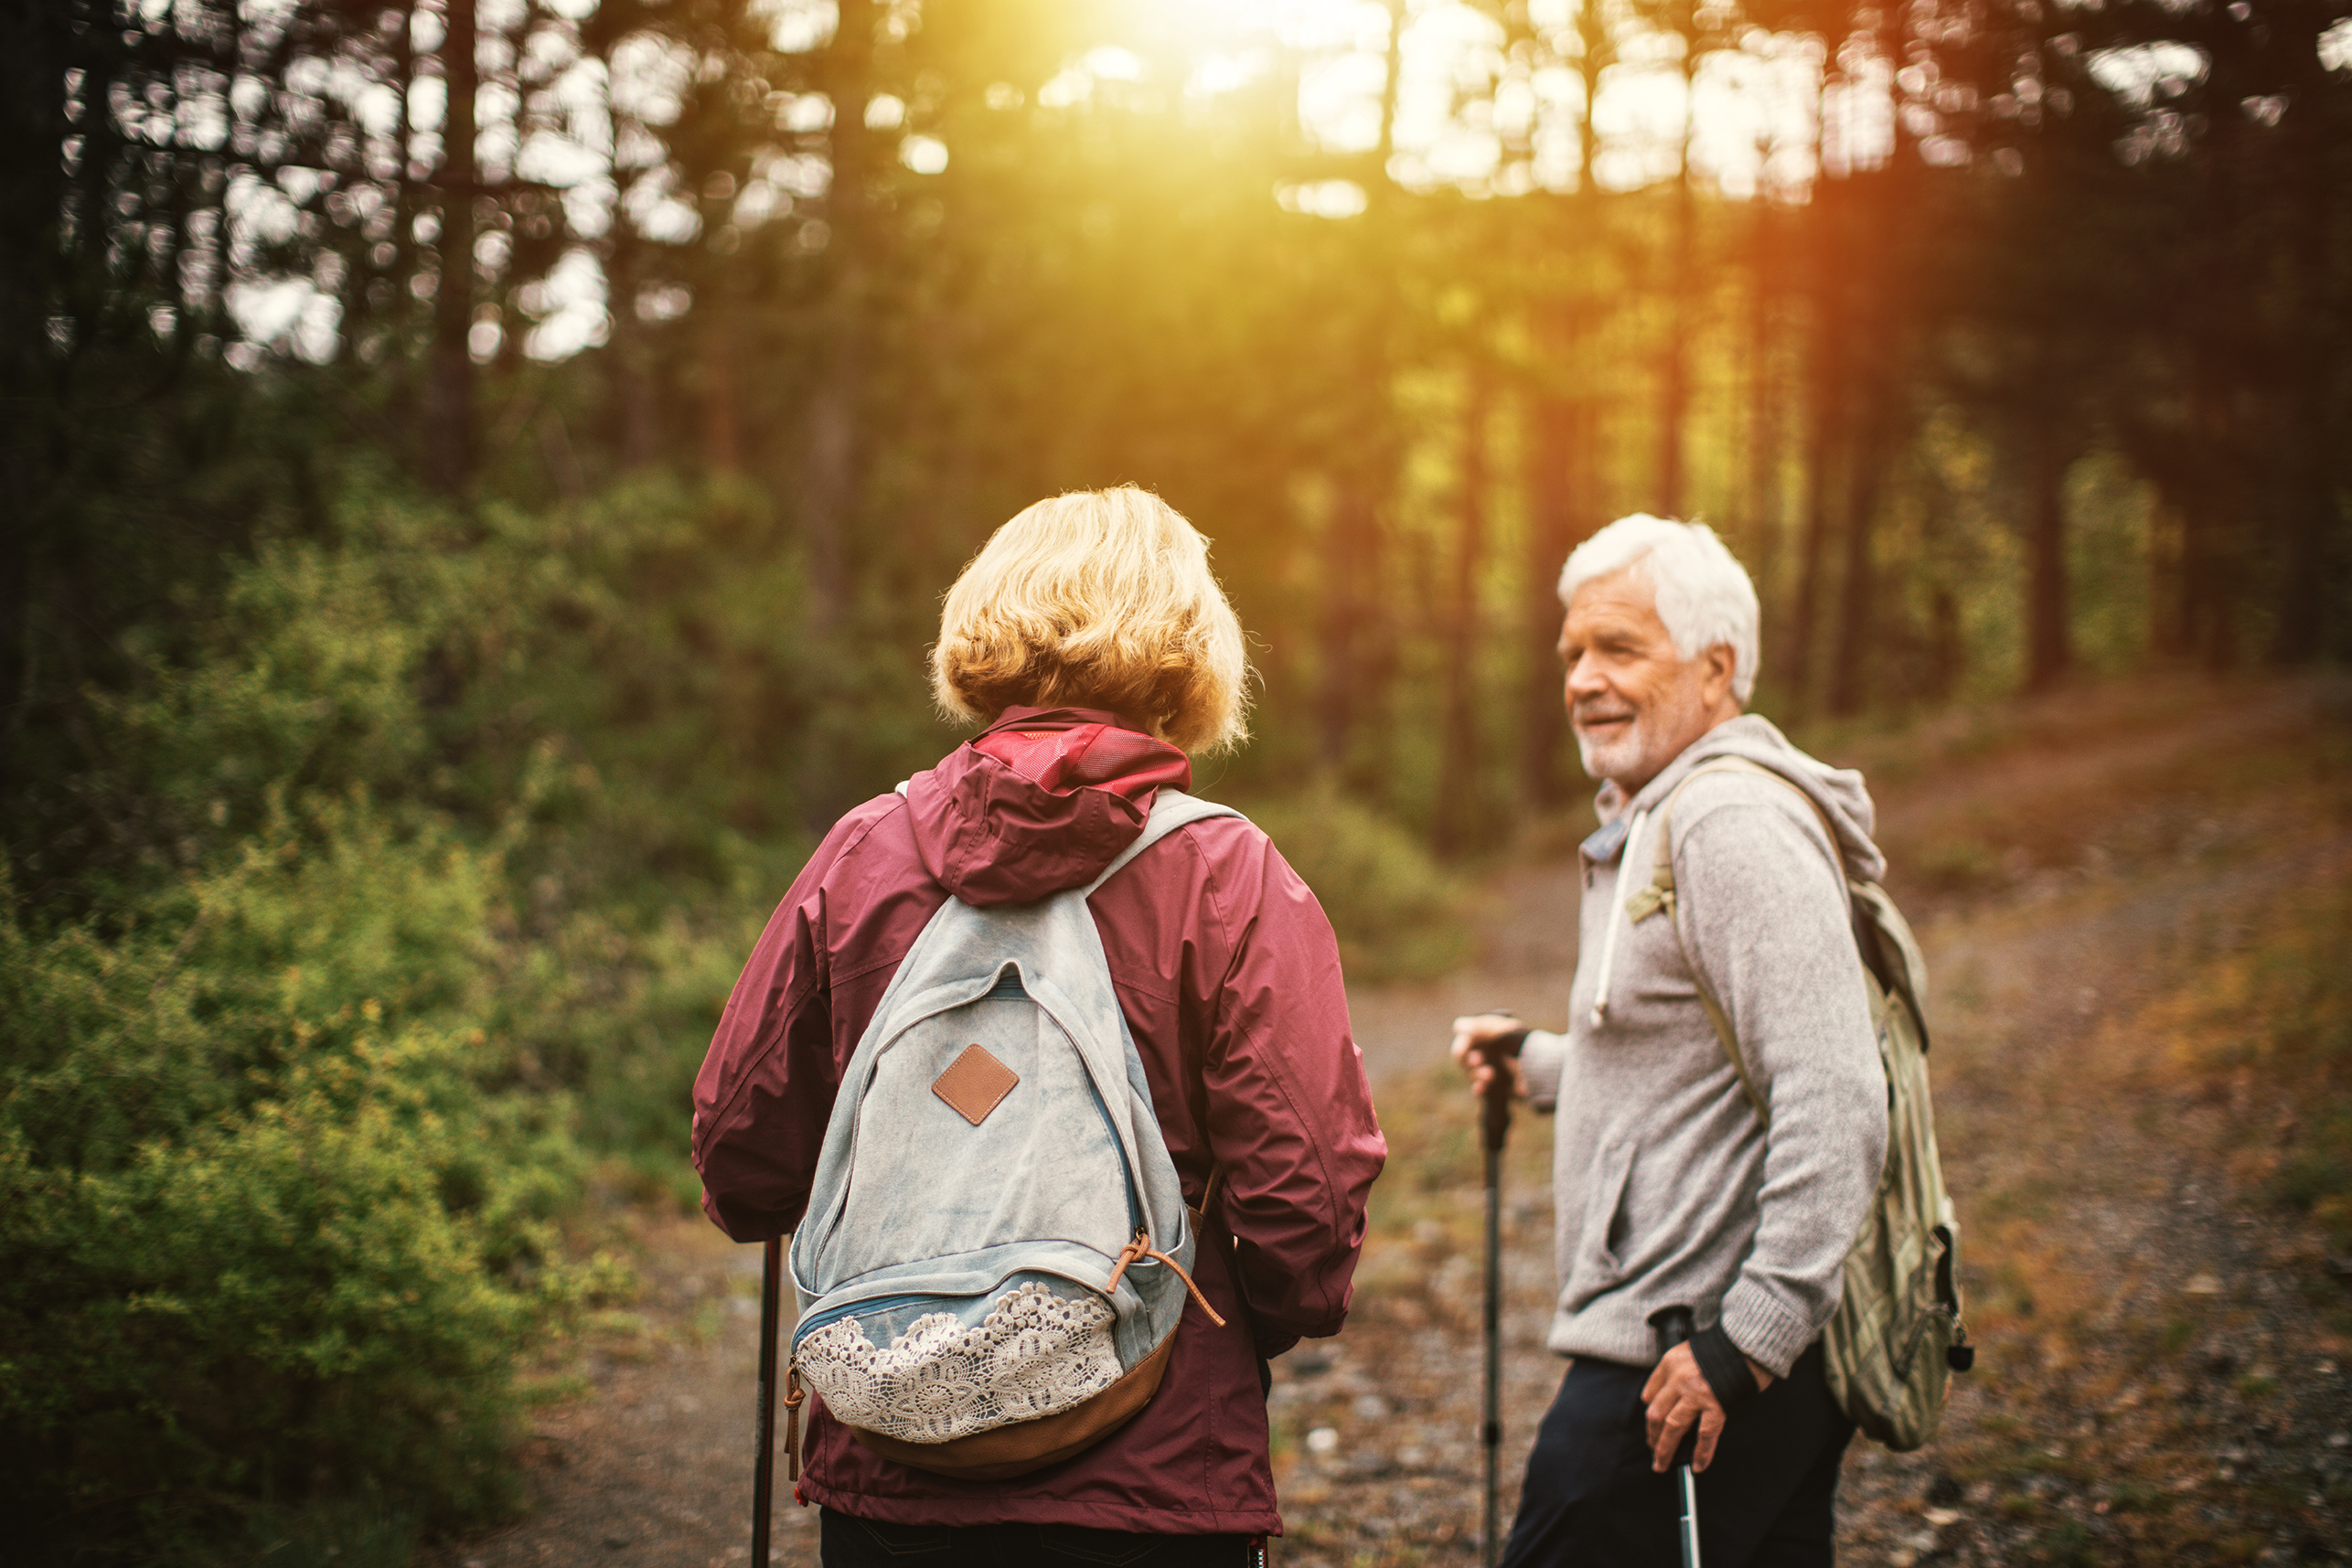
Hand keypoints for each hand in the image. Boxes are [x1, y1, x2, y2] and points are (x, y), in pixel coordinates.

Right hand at [1450, 1013, 1525, 1101]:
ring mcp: (1492, 1070)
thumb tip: (1457, 1026)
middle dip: (1469, 1060)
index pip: (1467, 1040)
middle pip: (1466, 1057)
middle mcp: (1490, 1053)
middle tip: (1478, 1061)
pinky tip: (1482, 1088)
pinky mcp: (1496, 1088)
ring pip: (1471, 1073)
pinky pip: (1480, 1088)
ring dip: (1476, 1073)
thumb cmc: (1523, 1046)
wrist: (1543, 1070)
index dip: (1463, 1045)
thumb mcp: (1501, 1031)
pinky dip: (1479, 1088)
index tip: (1461, 1051)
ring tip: (1490, 1074)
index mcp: (1490, 1037)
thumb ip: (1478, 1027)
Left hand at [1640, 1343, 1772, 1472]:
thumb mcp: (1686, 1350)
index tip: (1651, 1426)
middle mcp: (1679, 1379)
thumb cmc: (1721, 1347)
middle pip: (1656, 1414)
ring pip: (1673, 1427)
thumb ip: (1669, 1371)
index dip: (1650, 1413)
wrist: (1748, 1342)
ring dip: (1664, 1449)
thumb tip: (1650, 1397)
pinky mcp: (1716, 1406)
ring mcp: (1696, 1394)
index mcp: (1670, 1363)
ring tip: (1661, 1464)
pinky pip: (1705, 1435)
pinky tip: (1697, 1466)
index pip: (1651, 1392)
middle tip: (1652, 1450)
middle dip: (1652, 1436)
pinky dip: (1701, 1453)